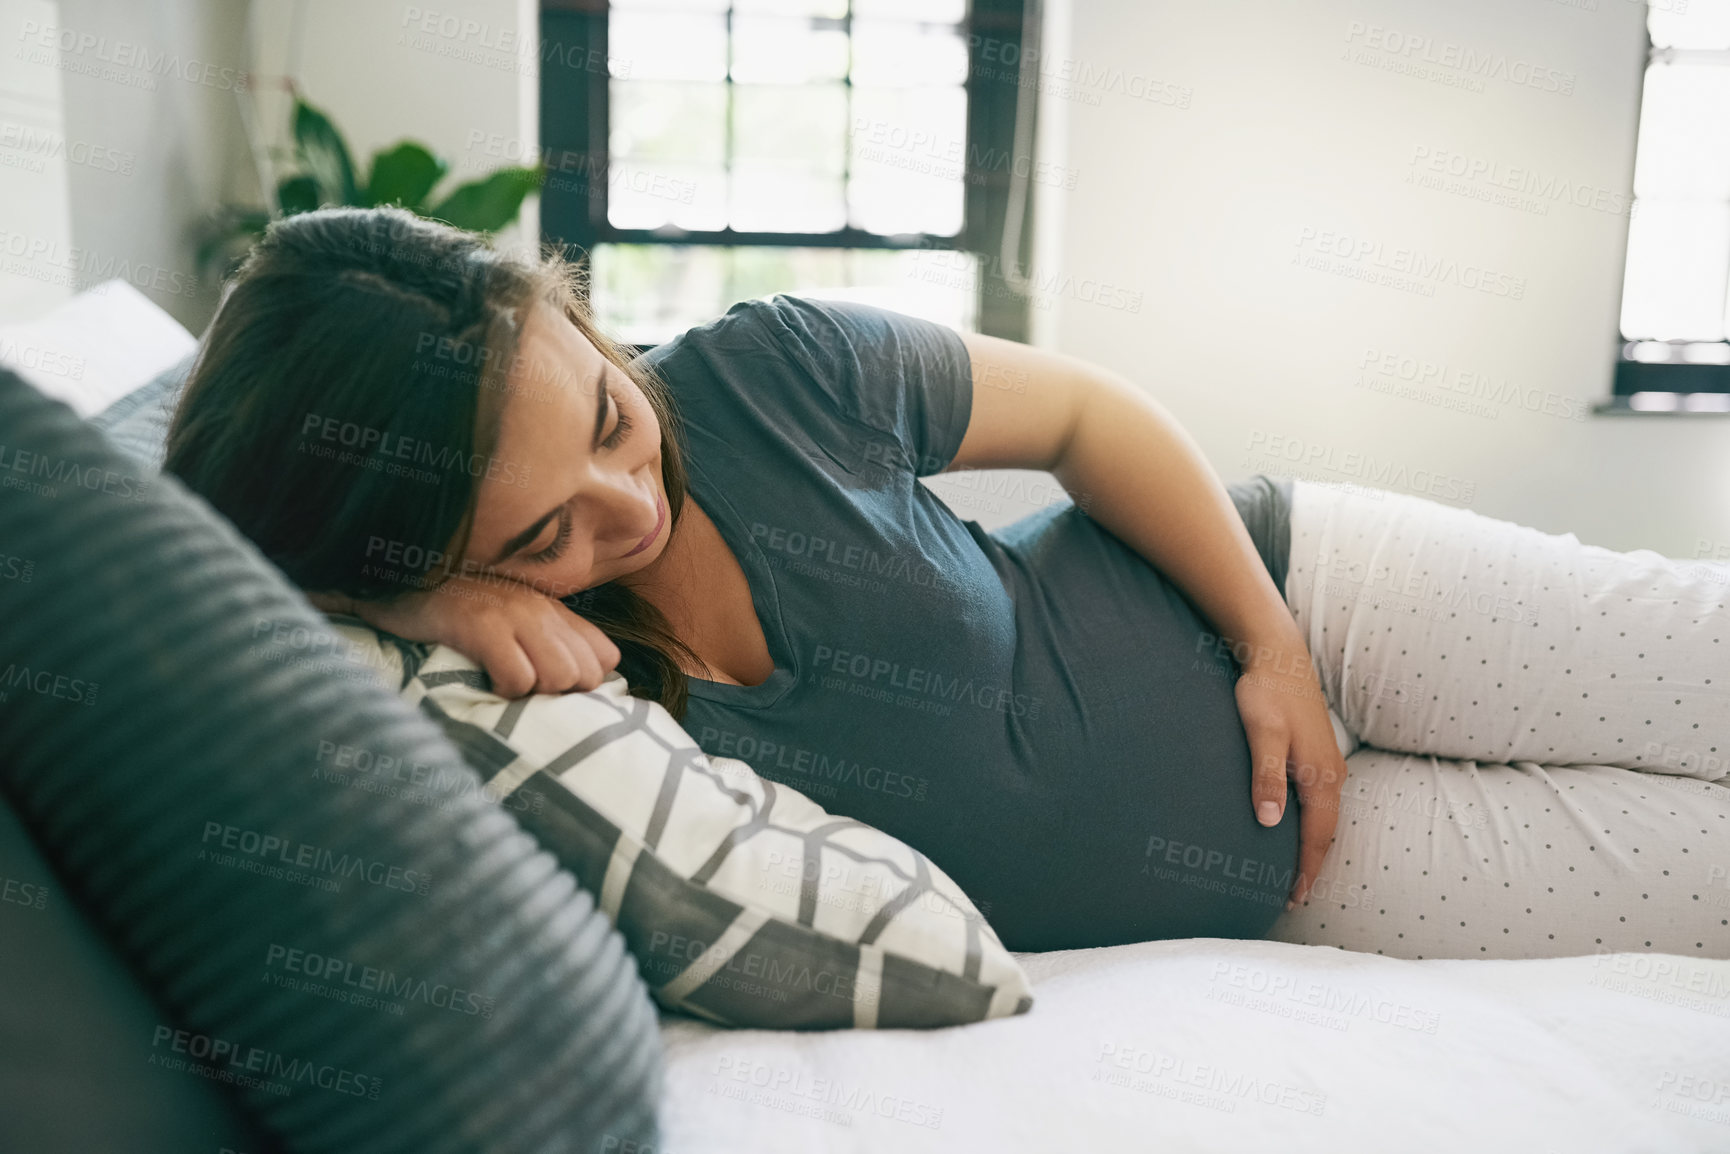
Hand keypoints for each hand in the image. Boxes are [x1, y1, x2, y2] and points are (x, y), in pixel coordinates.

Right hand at [310, 576, 620, 697]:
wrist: (403, 580)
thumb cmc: (459, 610)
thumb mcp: (515, 618)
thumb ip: (551, 641)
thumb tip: (581, 683)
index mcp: (555, 611)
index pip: (606, 659)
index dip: (583, 683)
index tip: (549, 687)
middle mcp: (542, 611)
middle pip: (586, 675)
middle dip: (559, 694)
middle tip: (525, 689)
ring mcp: (515, 615)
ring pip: (560, 677)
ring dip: (533, 693)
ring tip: (505, 684)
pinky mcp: (483, 626)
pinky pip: (518, 678)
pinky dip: (505, 691)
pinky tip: (486, 683)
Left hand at [1232, 635, 1345, 908]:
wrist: (1280, 655)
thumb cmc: (1266, 692)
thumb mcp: (1261, 733)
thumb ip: (1266, 776)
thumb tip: (1269, 821)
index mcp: (1321, 776)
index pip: (1317, 837)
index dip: (1306, 870)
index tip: (1294, 899)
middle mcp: (1333, 775)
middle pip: (1326, 832)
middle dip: (1312, 865)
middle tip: (1293, 896)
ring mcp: (1330, 764)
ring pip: (1326, 816)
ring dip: (1313, 845)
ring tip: (1296, 870)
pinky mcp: (1320, 755)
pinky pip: (1321, 801)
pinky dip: (1312, 823)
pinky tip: (1296, 827)